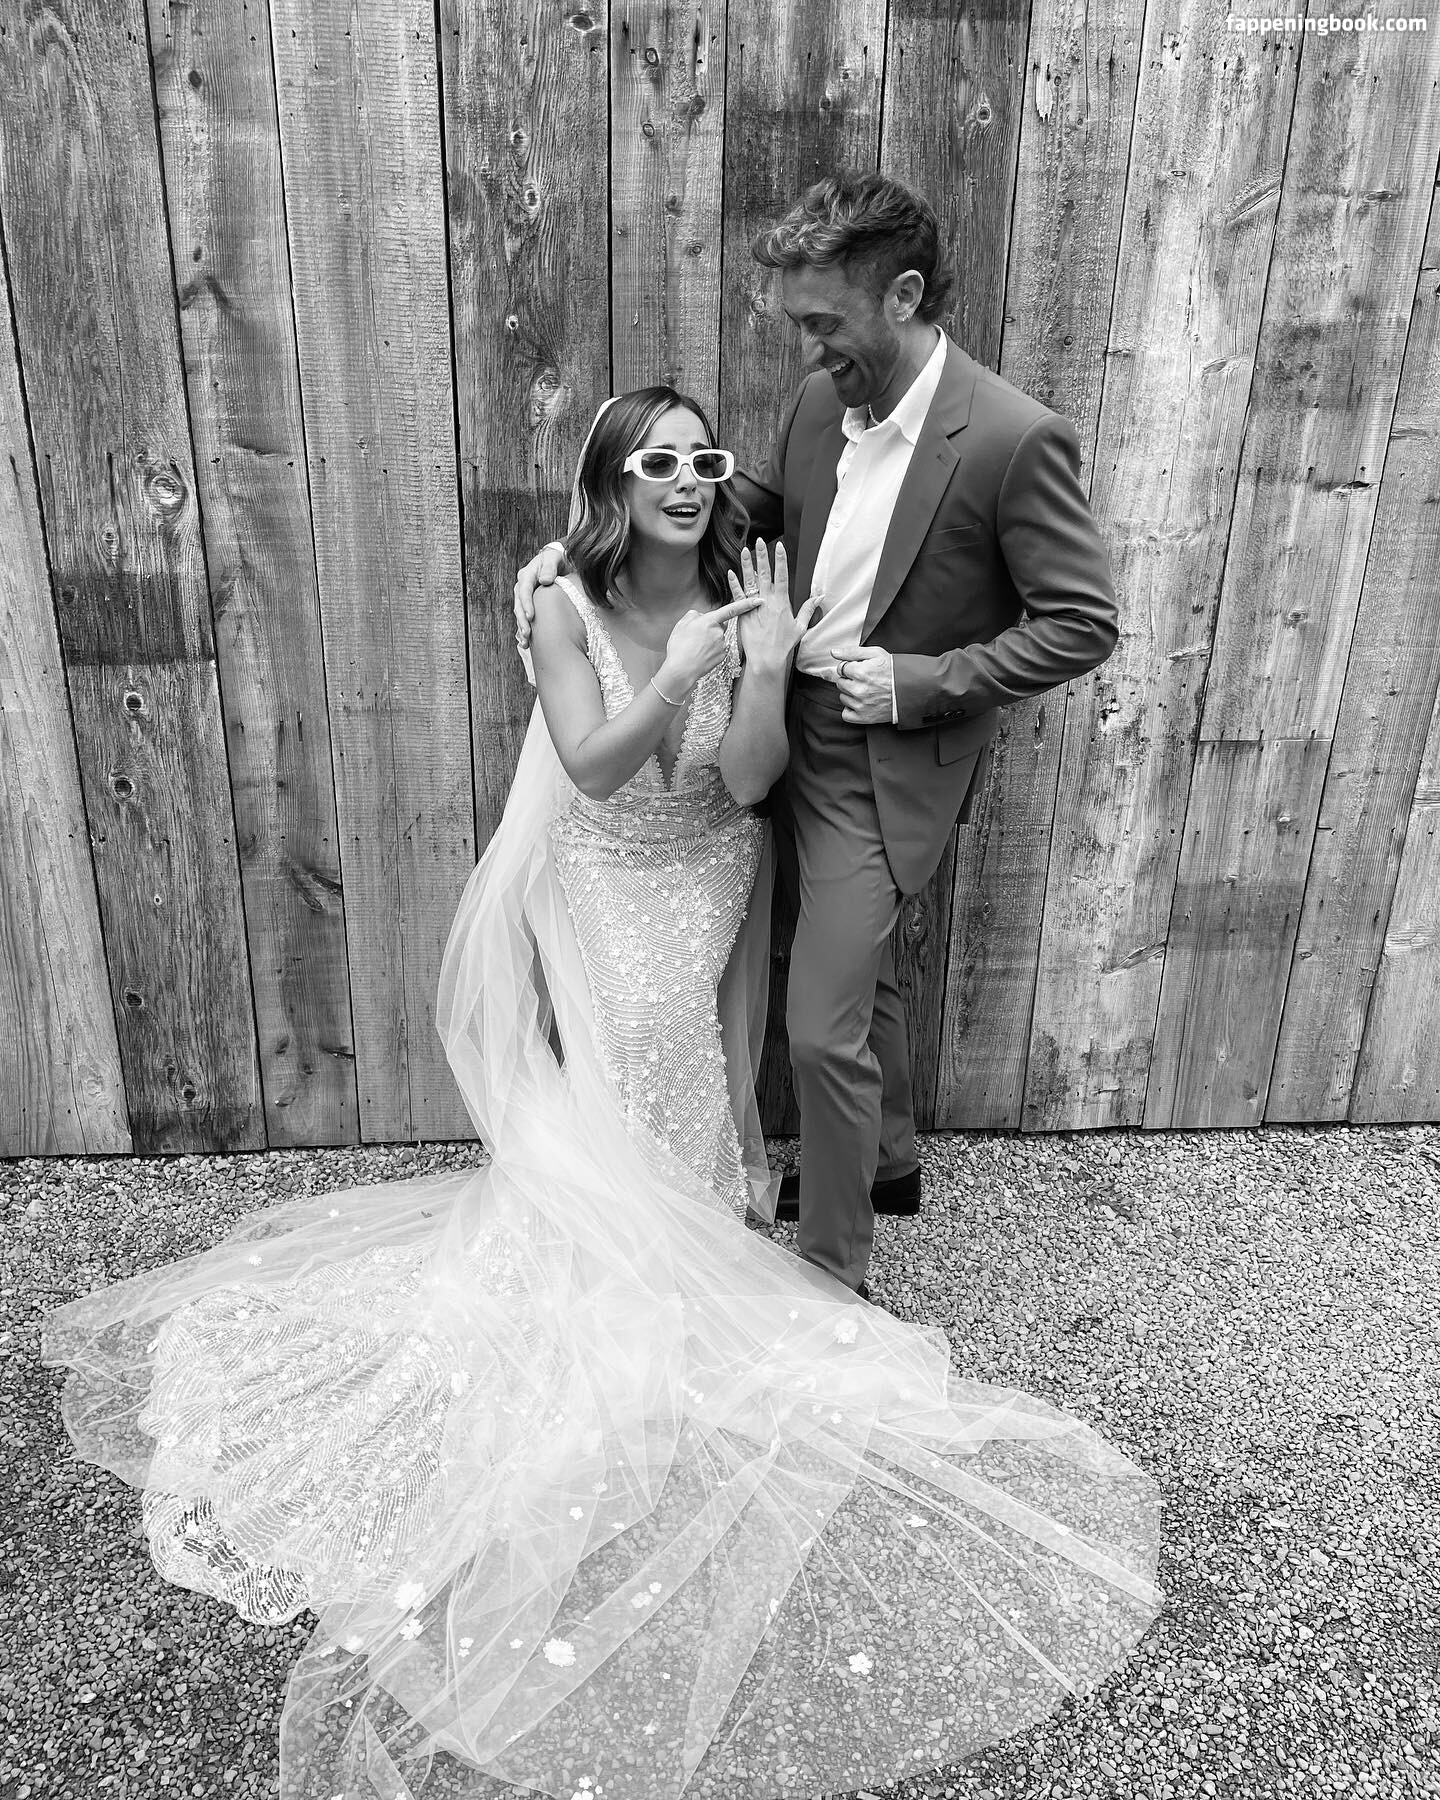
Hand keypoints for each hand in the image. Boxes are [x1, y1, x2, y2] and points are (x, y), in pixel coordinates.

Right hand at [513, 542, 568, 650]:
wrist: (560, 562)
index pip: (524, 590)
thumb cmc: (558, 559)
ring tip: (526, 643)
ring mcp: (524, 596)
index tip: (530, 616)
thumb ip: (550, 567)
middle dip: (522, 621)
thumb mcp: (555, 558)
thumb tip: (545, 580)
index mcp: (527, 574)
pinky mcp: (529, 604)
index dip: (526, 604)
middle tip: (527, 634)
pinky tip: (527, 643)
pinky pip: (525, 618)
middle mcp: (522, 586)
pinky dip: (525, 629)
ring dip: (522, 628)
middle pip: (519, 605)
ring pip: (520, 613)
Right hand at [659, 596, 759, 693]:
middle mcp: (719, 633)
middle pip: (719, 625)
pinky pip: (718, 649)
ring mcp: (722, 645)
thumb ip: (694, 615)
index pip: (731, 609)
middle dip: (711, 628)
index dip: (746, 604)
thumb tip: (701, 616)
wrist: (680, 670)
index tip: (758, 600)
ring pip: (718, 638)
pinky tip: (700, 655)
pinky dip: (711, 651)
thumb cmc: (679, 648)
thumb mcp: (681, 624)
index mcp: (709, 621)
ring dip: (709, 640)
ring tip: (695, 648)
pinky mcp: (723, 656)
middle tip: (695, 637)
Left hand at [726, 540, 819, 672]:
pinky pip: (737, 595)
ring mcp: (754, 606)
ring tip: (745, 550)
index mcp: (782, 602)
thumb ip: (808, 609)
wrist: (767, 658)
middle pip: (765, 573)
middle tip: (760, 541)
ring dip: (747, 565)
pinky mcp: (743, 613)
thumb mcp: (800, 627)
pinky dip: (734, 584)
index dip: (780, 559)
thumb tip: (819, 597)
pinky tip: (731, 573)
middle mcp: (767, 601)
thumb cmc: (783, 645)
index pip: (782, 575)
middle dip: (763, 556)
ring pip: (750, 581)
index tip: (779, 546)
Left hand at [832, 643, 894, 723]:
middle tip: (865, 680)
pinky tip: (862, 703)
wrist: (910, 690)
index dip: (851, 668)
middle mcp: (859, 690)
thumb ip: (852, 652)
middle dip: (850, 680)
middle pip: (840, 683)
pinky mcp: (863, 717)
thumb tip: (834, 652)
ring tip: (866, 690)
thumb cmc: (894, 671)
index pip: (841, 669)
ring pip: (843, 697)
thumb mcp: (876, 654)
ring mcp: (860, 705)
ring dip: (851, 694)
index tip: (861, 670)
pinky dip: (851, 709)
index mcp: (861, 672)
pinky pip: (846, 714)